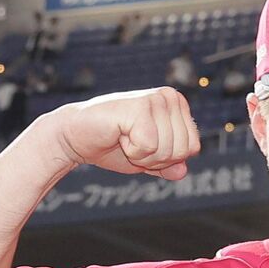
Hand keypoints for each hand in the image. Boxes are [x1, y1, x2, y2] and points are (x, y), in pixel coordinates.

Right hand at [49, 87, 200, 178]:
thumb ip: (168, 166)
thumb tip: (182, 171)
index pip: (192, 148)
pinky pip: (150, 147)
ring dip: (143, 156)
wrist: (75, 137)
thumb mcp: (147, 160)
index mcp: (177, 105)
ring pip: (167, 150)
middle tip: (132, 143)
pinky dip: (133, 151)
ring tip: (124, 138)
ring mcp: (155, 99)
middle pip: (182, 151)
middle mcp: (170, 97)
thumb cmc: (112, 145)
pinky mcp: (139, 106)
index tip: (144, 146)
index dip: (167, 159)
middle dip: (156, 159)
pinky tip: (119, 135)